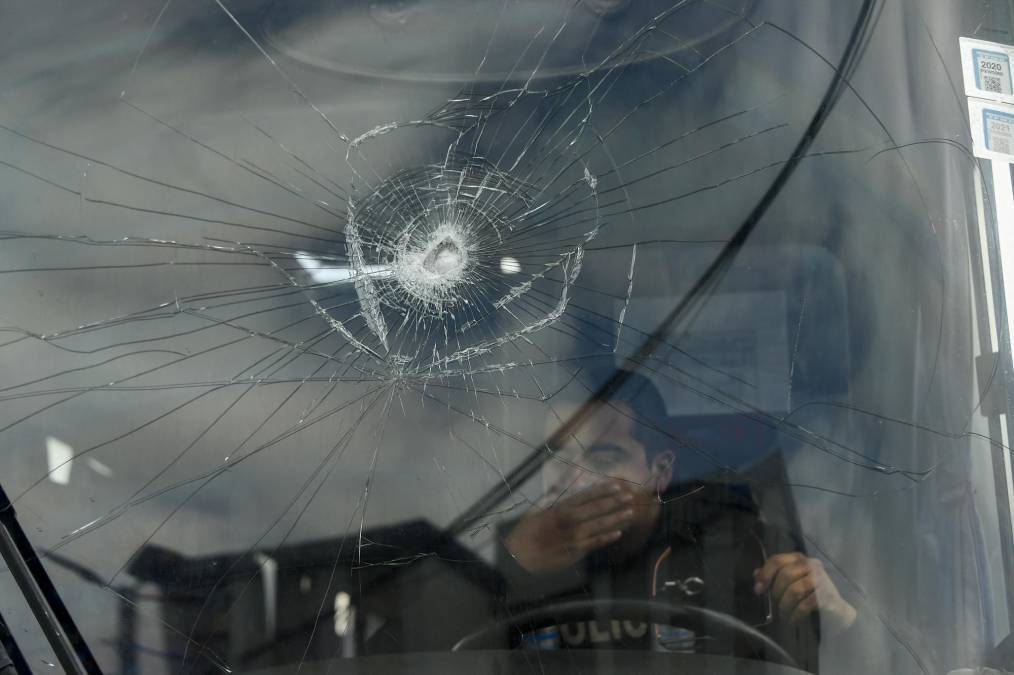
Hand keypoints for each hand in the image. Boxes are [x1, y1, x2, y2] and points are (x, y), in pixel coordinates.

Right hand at [504, 481, 636, 574]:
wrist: (519, 556)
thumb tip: (570, 476)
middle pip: (596, 508)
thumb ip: (555, 492)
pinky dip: (607, 538)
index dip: (602, 490)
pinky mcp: (574, 551)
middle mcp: (568, 520)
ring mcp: (573, 536)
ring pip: (598, 525)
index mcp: (560, 508)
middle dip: (614, 502)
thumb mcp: (538, 508)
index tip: (616, 485)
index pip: (585, 495)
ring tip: (630, 512)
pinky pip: (594, 543)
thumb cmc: (528, 530)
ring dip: (615, 518)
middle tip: (629, 496)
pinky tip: (619, 533)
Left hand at [753, 552, 856, 633]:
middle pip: (785, 574)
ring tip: (783, 614)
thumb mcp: (792, 581)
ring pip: (794, 590)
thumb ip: (775, 575)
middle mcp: (811, 565)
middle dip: (776, 592)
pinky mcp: (827, 596)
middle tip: (775, 604)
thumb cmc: (811, 593)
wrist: (837, 610)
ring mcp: (821, 579)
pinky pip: (805, 605)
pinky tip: (793, 620)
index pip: (777, 560)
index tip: (758, 589)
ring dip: (785, 604)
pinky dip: (795, 614)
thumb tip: (756, 574)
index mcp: (800, 559)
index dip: (765, 574)